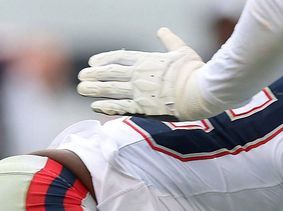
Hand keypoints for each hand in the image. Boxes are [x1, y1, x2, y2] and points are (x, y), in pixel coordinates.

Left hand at [77, 28, 212, 119]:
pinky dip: (106, 106)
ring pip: (110, 89)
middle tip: (81, 75)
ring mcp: (139, 92)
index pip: (119, 57)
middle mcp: (139, 75)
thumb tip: (163, 30)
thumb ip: (170, 41)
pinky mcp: (144, 108)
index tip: (93, 62)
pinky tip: (95, 106)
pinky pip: (120, 107)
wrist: (200, 92)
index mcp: (147, 60)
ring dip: (94, 89)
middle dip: (94, 74)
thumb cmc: (195, 71)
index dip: (104, 59)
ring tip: (81, 89)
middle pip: (110, 72)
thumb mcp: (182, 50)